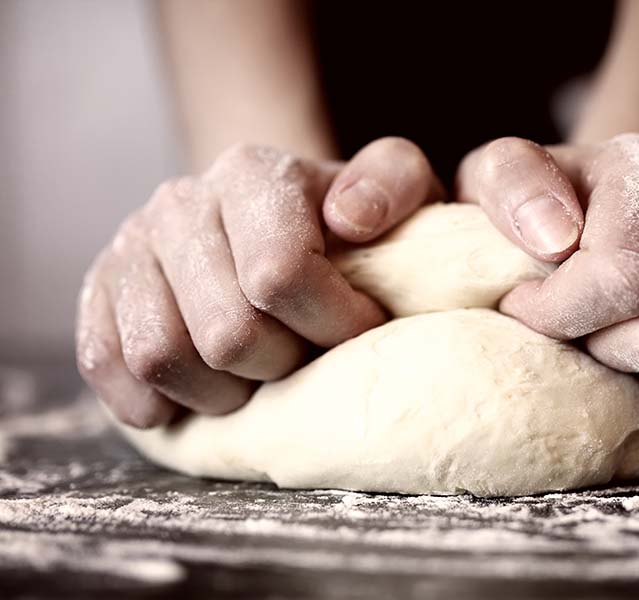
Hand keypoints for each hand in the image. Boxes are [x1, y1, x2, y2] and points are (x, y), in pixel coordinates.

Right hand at [77, 138, 440, 427]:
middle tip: (306, 356)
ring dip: (221, 393)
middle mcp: (181, 202)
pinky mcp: (99, 291)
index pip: (281, 275)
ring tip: (256, 378)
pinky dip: (154, 401)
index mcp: (253, 173)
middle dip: (282, 365)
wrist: (275, 227)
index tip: (362, 329)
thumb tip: (350, 216)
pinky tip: (199, 394)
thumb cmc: (347, 226)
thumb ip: (395, 182)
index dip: (332, 324)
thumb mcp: (396, 191)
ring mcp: (131, 246)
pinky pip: (109, 365)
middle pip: (227, 332)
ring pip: (160, 356)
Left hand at [456, 132, 638, 425]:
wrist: (624, 201)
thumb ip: (510, 186)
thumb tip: (555, 237)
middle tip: (585, 329)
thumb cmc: (552, 205)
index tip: (527, 308)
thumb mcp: (503, 178)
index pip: (619, 281)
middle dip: (607, 353)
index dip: (558, 319)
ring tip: (626, 346)